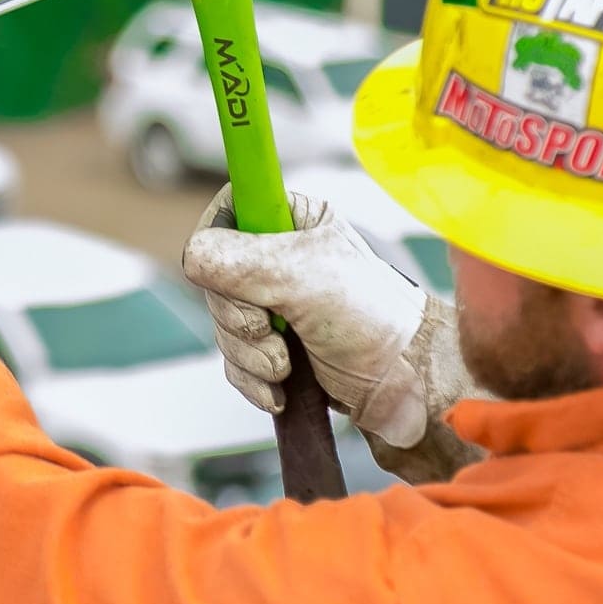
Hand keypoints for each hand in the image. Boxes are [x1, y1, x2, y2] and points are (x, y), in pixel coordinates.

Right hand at [181, 184, 434, 447]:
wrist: (410, 386)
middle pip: (213, 281)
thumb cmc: (372, 318)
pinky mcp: (276, 349)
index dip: (221, 247)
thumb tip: (192, 256)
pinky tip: (282, 390)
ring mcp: (275, 306)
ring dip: (249, 356)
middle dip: (240, 320)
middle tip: (276, 332)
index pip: (226, 212)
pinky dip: (252, 380)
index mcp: (291, 221)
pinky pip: (234, 363)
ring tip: (289, 366)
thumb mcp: (303, 277)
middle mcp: (279, 259)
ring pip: (221, 327)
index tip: (243, 279)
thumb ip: (239, 260)